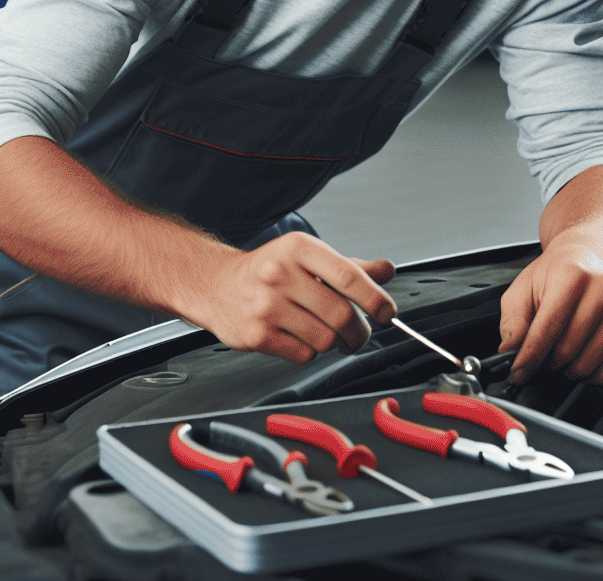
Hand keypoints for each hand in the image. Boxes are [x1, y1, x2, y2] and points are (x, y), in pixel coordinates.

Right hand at [176, 232, 395, 364]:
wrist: (214, 285)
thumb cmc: (268, 270)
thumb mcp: (308, 257)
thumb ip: (350, 267)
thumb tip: (387, 271)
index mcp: (299, 248)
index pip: (348, 276)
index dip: (375, 299)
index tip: (387, 312)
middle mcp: (280, 274)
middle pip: (341, 314)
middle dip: (359, 331)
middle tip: (360, 334)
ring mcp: (266, 306)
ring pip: (325, 339)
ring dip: (335, 344)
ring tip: (328, 335)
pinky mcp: (256, 335)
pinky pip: (303, 354)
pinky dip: (311, 352)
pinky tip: (301, 338)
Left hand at [497, 234, 602, 385]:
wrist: (589, 257)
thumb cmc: (556, 274)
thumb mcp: (523, 289)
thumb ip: (513, 321)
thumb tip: (510, 351)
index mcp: (573, 275)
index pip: (548, 329)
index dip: (529, 357)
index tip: (518, 372)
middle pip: (568, 349)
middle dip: (546, 365)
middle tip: (538, 362)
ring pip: (589, 364)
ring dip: (567, 372)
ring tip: (557, 360)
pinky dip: (590, 377)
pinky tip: (578, 363)